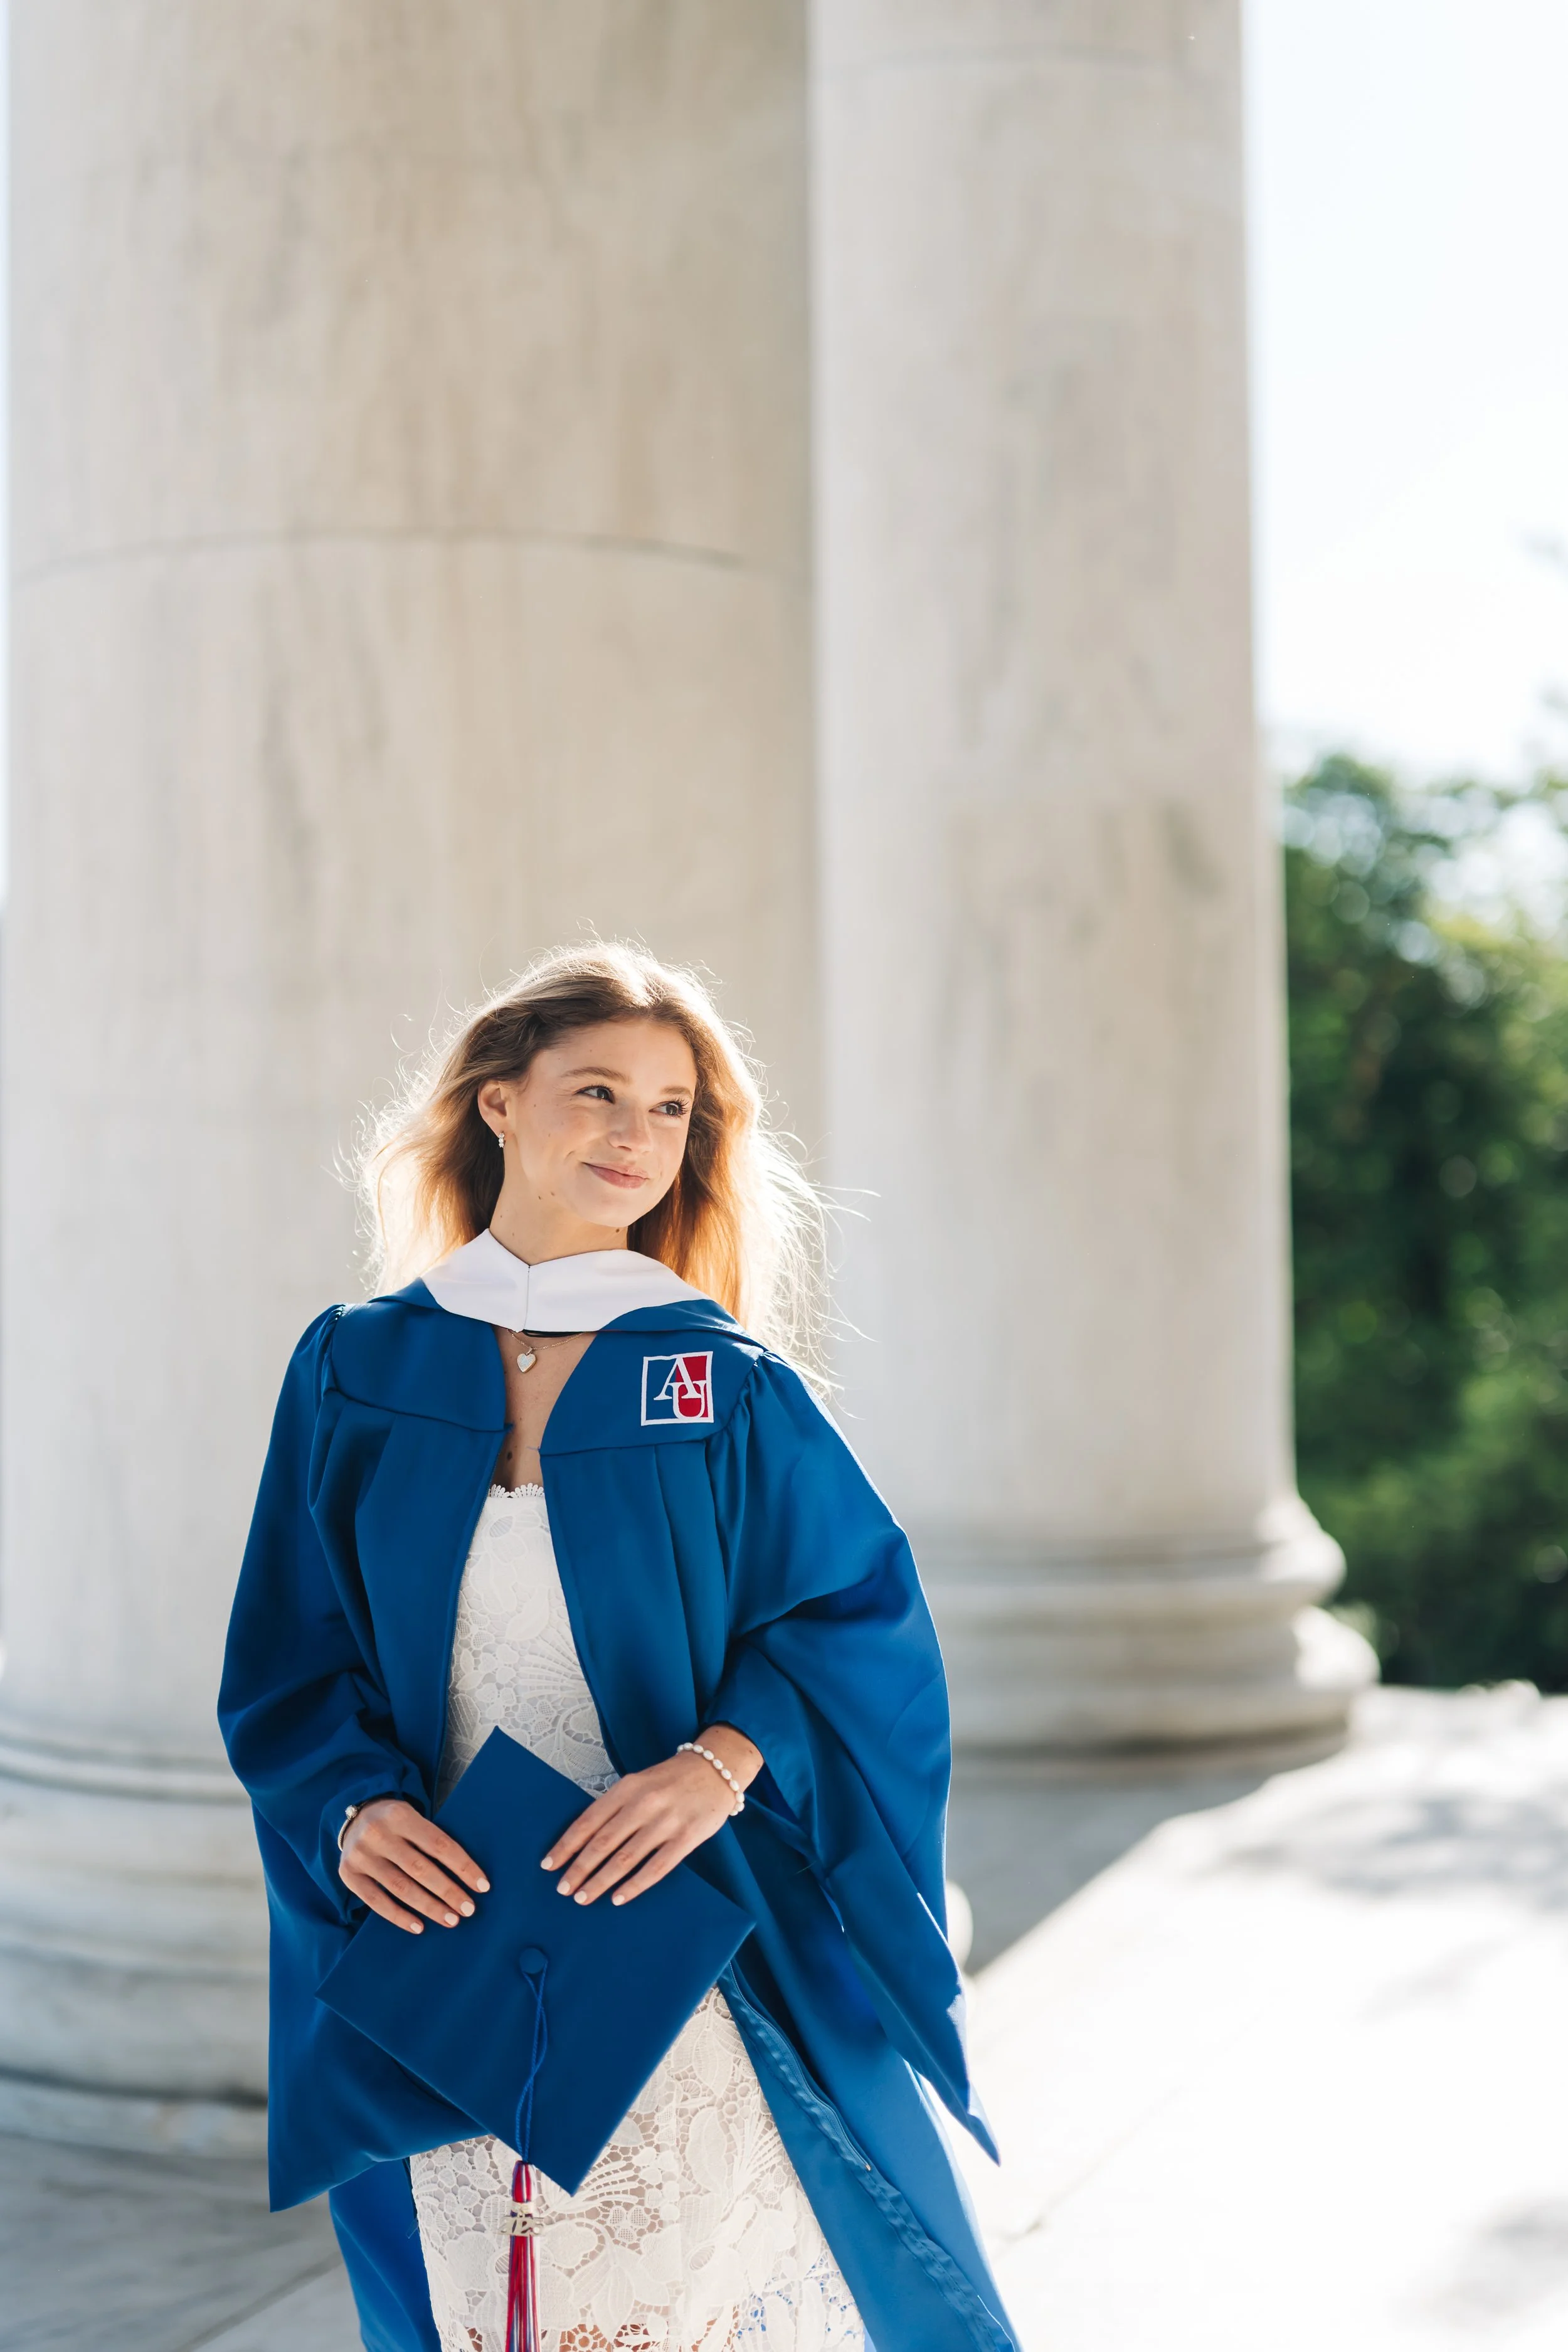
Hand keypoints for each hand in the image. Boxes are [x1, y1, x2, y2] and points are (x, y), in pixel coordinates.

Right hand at [339, 1797, 489, 1933]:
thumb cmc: (396, 1822)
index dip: (462, 1866)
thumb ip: (432, 1839)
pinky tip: (418, 1926)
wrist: (355, 1818)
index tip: (482, 1886)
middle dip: (448, 1891)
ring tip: (450, 1919)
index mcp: (401, 1815)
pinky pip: (376, 1901)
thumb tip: (467, 1874)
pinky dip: (398, 1916)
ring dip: (429, 1907)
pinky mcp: (348, 1874)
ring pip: (400, 1887)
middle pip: (420, 1868)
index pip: (438, 1844)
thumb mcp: (413, 1817)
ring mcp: (361, 1855)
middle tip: (468, 1909)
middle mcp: (378, 1834)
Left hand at [542, 1726, 761, 1907]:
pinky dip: (635, 1885)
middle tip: (563, 1890)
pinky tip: (619, 1898)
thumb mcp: (638, 1784)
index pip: (588, 1821)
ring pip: (625, 1858)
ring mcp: (666, 1822)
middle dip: (579, 1869)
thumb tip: (583, 1842)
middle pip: (603, 1843)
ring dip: (601, 1881)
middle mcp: (643, 1804)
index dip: (566, 1845)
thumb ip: (614, 1807)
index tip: (549, 1865)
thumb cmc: (669, 1781)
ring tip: (583, 1897)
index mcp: (627, 1788)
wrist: (715, 1770)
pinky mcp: (686, 1838)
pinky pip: (656, 1867)